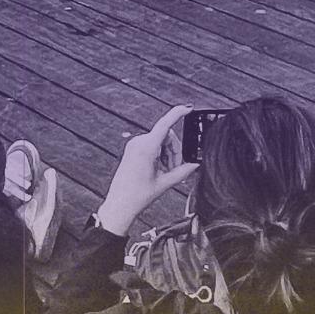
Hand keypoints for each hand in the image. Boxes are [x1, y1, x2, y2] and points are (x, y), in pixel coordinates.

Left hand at [94, 106, 198, 236]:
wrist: (119, 205)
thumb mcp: (164, 184)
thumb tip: (194, 166)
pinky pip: (152, 145)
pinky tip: (159, 170)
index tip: (187, 108)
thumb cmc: (136, 196)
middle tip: (174, 169)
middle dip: (174, 152)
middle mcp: (139, 143)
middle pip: (166, 136)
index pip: (165, 124)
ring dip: (167, 155)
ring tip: (165, 173)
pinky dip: (160, 156)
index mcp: (146, 148)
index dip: (177, 113)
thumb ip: (183, 172)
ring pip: (160, 141)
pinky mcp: (132, 150)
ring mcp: (134, 145)